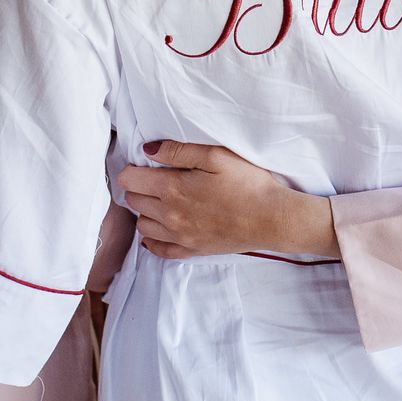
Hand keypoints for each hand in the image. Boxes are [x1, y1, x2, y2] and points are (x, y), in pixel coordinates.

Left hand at [115, 140, 336, 259]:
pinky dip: (153, 239)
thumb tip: (148, 150)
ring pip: (142, 226)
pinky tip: (161, 229)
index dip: (132, 169)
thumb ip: (178, 150)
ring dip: (145, 211)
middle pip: (133, 201)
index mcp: (173, 188)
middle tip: (153, 179)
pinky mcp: (191, 250)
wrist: (271, 219)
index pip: (130, 180)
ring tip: (160, 201)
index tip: (143, 165)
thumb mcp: (216, 155)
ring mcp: (179, 236)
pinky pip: (159, 250)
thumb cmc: (248, 183)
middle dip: (138, 188)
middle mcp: (169, 215)